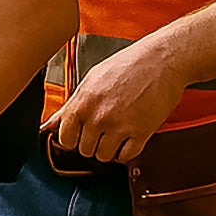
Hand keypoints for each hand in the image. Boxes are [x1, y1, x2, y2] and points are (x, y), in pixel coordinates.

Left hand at [45, 41, 186, 162]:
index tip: (78, 135)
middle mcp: (100, 116)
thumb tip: (53, 123)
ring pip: (104, 156)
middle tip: (101, 130)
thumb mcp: (93, 78)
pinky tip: (128, 138)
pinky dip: (126, 152)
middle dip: (92, 143)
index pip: (64, 138)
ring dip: (109, 148)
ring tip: (116, 133)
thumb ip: (72, 103)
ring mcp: (120, 126)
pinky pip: (126, 156)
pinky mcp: (141, 133)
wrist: (162, 59)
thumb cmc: (130, 63)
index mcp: (84, 101)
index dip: (71, 138)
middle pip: (85, 150)